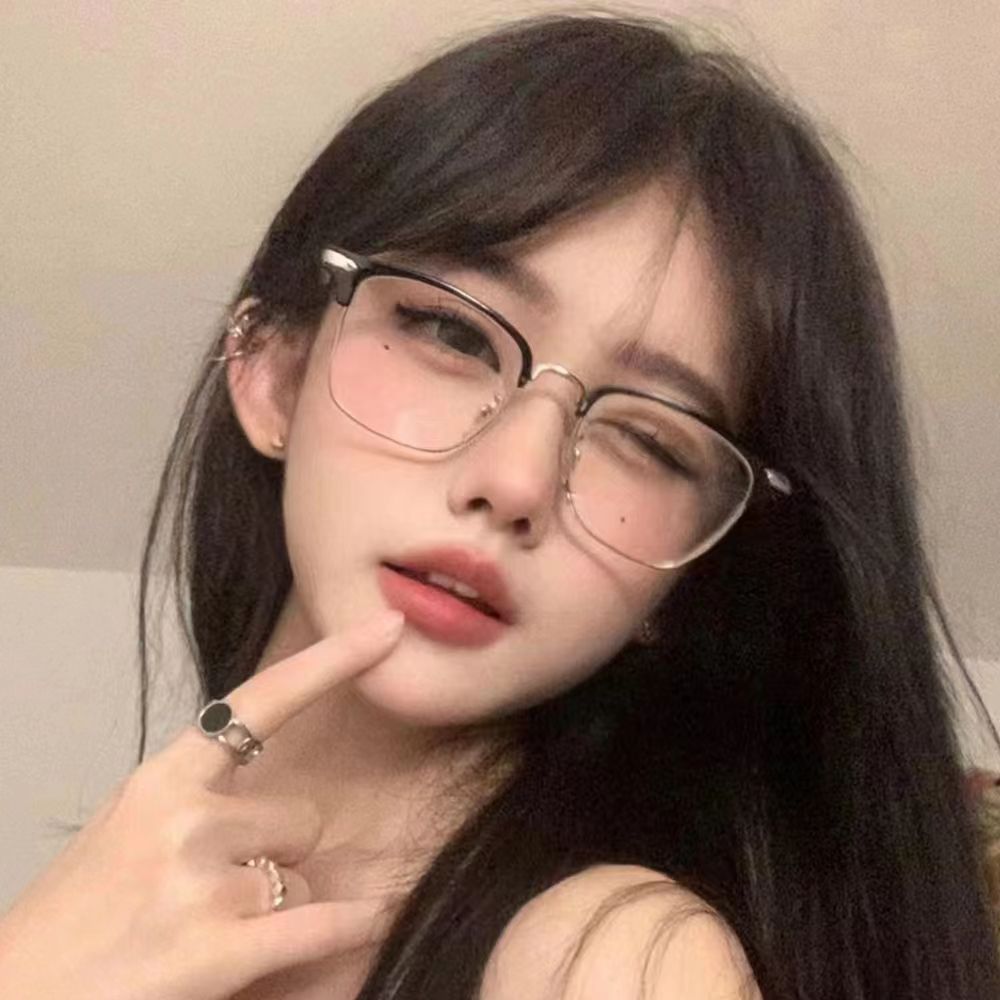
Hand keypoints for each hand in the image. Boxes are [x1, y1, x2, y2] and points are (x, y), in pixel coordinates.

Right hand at [0, 611, 405, 999]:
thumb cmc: (72, 920)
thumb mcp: (124, 830)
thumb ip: (194, 799)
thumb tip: (274, 793)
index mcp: (160, 780)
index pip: (262, 702)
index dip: (333, 663)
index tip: (387, 629)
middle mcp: (185, 819)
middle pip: (303, 817)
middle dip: (282, 854)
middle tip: (221, 893)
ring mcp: (200, 884)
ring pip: (304, 878)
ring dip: (279, 909)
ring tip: (213, 935)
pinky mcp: (217, 953)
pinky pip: (322, 924)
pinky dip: (352, 924)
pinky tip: (368, 918)